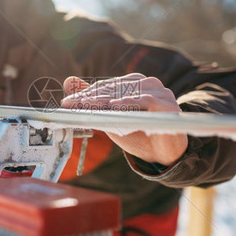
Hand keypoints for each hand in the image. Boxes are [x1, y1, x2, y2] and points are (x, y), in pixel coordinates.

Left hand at [60, 73, 187, 165]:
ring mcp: (161, 92)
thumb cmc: (139, 133)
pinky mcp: (168, 105)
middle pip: (114, 89)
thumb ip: (93, 99)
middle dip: (90, 97)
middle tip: (70, 104)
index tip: (67, 102)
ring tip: (86, 105)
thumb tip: (68, 81)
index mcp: (136, 83)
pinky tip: (113, 106)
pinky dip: (129, 103)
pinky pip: (146, 101)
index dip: (86, 94)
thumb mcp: (112, 117)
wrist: (164, 155)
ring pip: (127, 93)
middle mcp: (149, 84)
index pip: (107, 86)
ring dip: (104, 100)